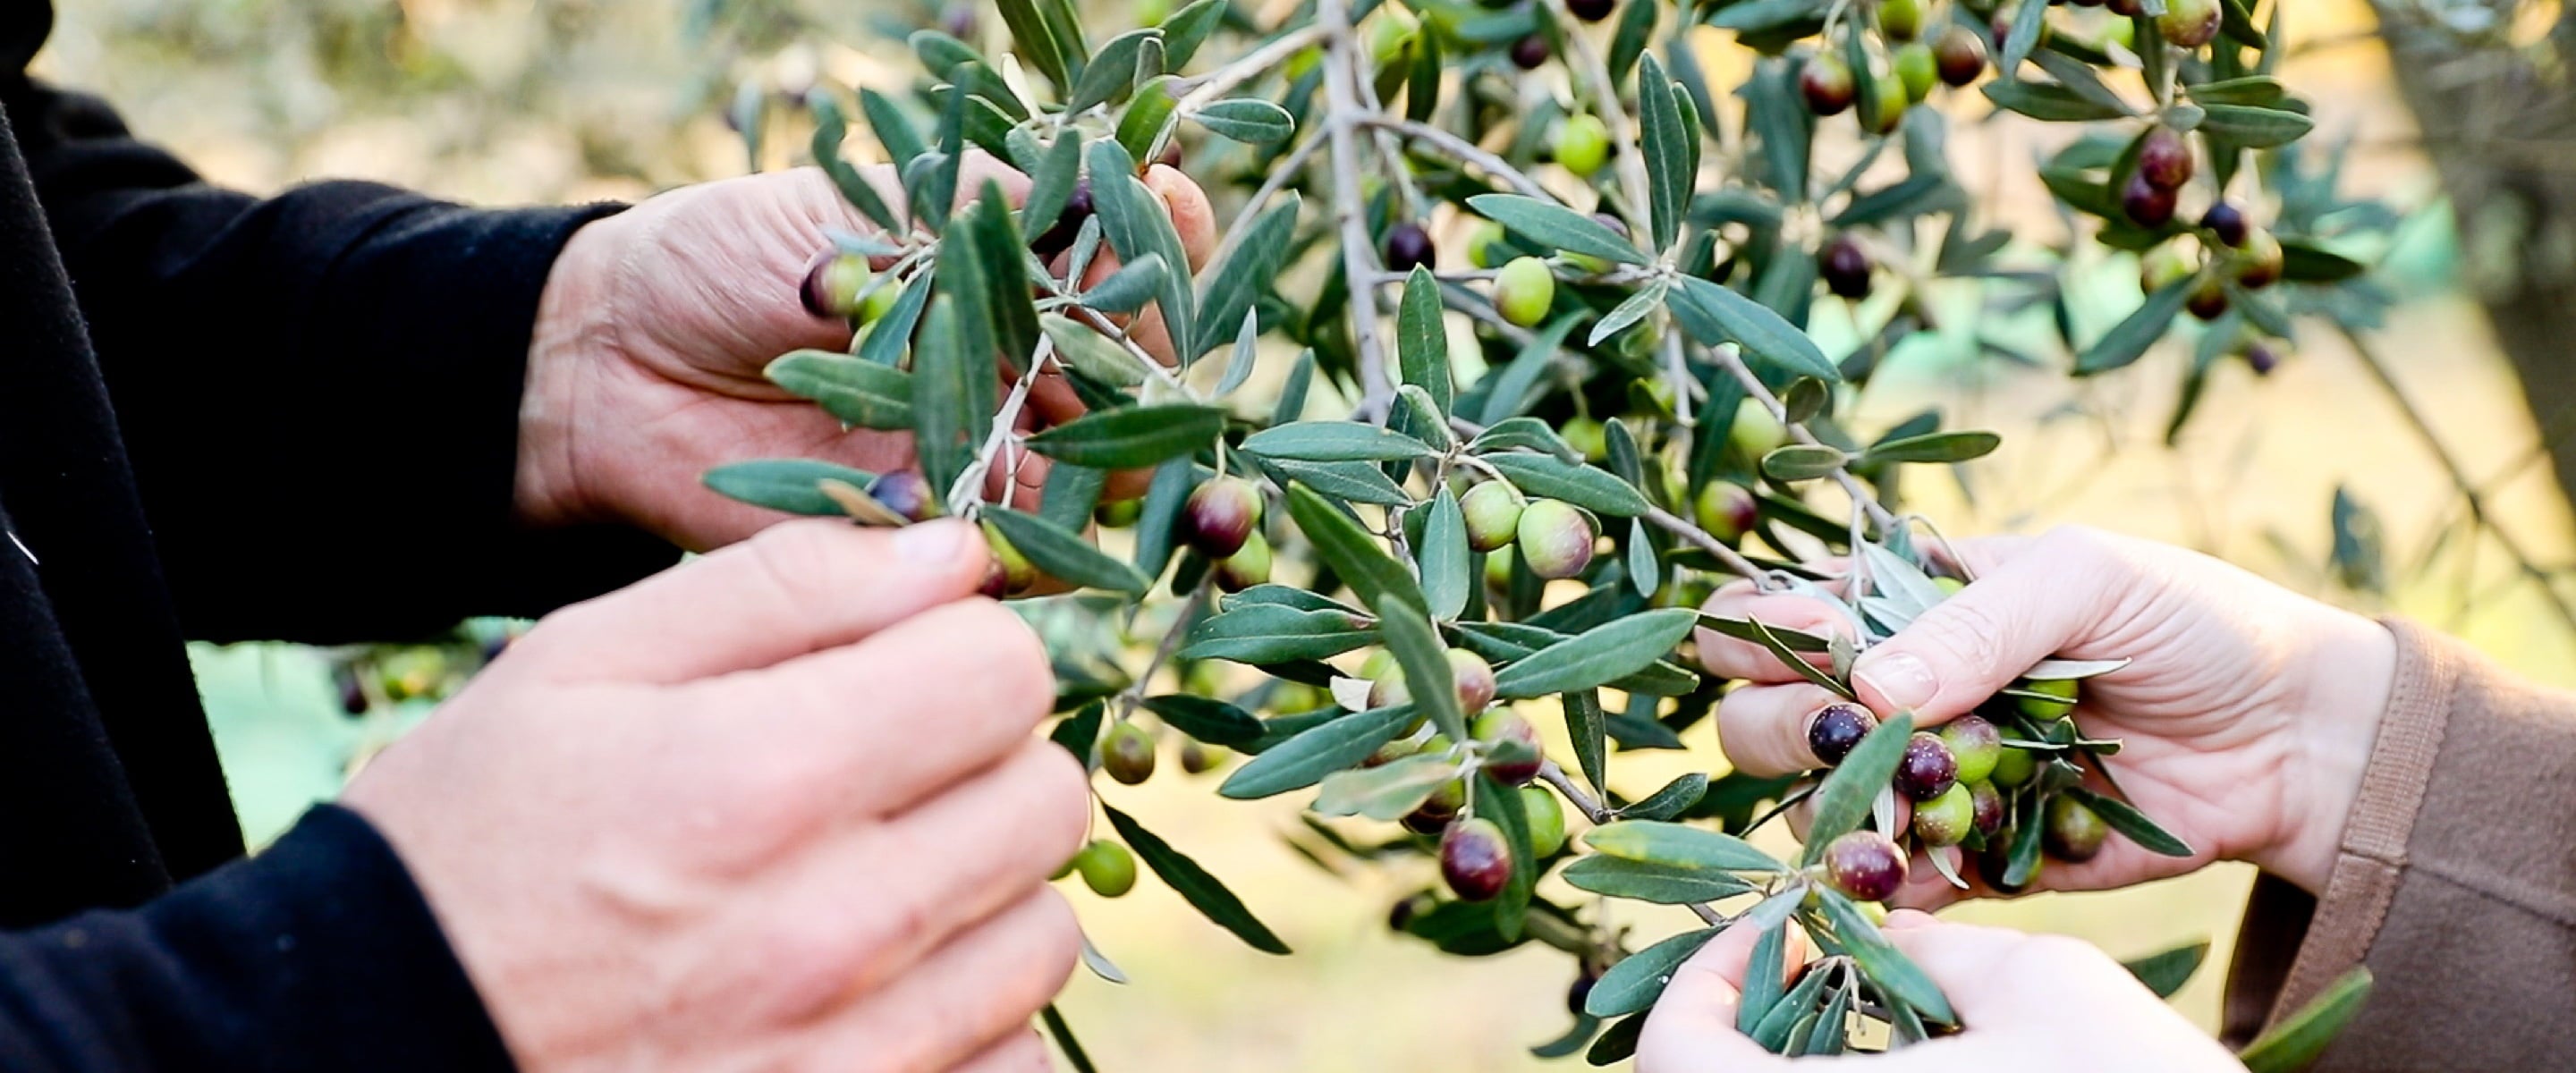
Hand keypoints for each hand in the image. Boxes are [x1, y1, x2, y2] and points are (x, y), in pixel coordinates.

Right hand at [342, 519, 1084, 1070]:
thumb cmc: (469, 845)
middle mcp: (831, 930)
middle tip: (889, 774)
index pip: (1004, 674)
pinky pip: (1017, 1062)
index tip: (909, 671)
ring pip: (1045, 935)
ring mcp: (855, 1054)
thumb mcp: (580, 667)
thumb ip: (784, 589)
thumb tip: (955, 550)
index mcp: (762, 778)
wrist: (373, 1045)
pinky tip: (876, 989)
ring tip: (871, 882)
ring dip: (985, 893)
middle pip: (1048, 800)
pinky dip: (970, 1018)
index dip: (965, 652)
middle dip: (986, 763)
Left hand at [516, 160, 1217, 550]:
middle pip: (1140, 388)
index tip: (1178, 217)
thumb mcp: (857, 207)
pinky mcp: (935, 544)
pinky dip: (1045, 557)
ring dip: (1130, 485)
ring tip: (1153, 486)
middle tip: (1192, 398)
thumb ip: (982, 208)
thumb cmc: (726, 258)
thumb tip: (1107, 194)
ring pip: (1098, 483)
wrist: (609, 367)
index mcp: (1014, 275)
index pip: (1132, 263)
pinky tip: (1058, 536)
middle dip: (1172, 392)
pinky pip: (1015, 563)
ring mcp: (988, 458)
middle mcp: (1021, 369)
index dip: (1169, 248)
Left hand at [1636, 910, 2242, 1071]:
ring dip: (1776, 1063)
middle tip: (1801, 964)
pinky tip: (1892, 1067)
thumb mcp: (2042, 981)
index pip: (1673, 1056)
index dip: (1695, 982)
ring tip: (1850, 1011)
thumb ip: (1927, 942)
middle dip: (1731, 1022)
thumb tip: (1868, 925)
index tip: (1772, 932)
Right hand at [1695, 524, 2393, 899]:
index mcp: (1908, 602)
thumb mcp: (2085, 581)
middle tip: (1844, 730)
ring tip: (1894, 810)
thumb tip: (1866, 685)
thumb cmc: (2191, 622)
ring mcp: (1929, 780)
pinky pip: (1900, 882)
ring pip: (1817, 806)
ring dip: (1838, 808)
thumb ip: (1975, 626)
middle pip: (1763, 717)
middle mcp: (1899, 693)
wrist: (2296, 738)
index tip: (1799, 640)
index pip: (1779, 612)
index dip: (1759, 630)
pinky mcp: (1972, 859)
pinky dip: (1892, 882)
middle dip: (1785, 725)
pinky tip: (1909, 870)